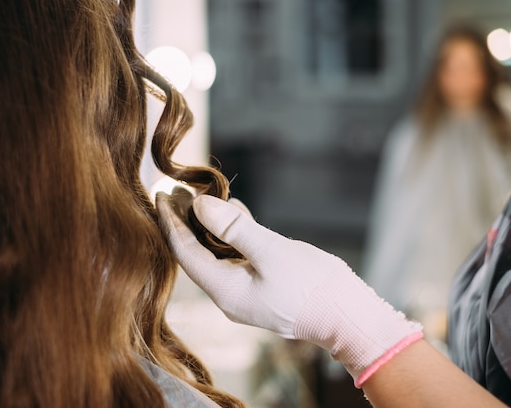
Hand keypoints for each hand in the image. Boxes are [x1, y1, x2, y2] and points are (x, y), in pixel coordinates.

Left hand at [156, 190, 421, 383]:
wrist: (349, 318)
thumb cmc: (314, 287)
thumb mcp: (271, 251)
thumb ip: (233, 228)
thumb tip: (198, 205)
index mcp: (224, 290)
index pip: (184, 252)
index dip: (170, 222)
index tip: (161, 194)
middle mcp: (227, 295)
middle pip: (195, 254)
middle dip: (185, 222)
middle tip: (177, 191)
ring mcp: (244, 293)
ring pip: (216, 255)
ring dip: (208, 227)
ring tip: (199, 196)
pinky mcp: (259, 288)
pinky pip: (235, 258)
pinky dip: (230, 236)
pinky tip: (233, 213)